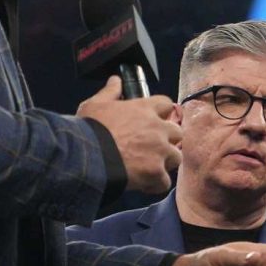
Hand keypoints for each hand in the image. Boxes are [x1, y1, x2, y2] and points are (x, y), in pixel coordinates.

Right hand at [79, 76, 181, 193]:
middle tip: (154, 147)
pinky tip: (143, 184)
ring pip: (176, 157)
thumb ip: (109, 92)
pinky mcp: (156, 173)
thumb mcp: (95, 105)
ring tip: (150, 167)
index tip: (156, 120)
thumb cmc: (90, 130)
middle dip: (168, 140)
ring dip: (165, 162)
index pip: (166, 104)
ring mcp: (159, 151)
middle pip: (178, 133)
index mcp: (144, 109)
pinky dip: (155, 184)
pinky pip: (164, 182)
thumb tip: (115, 80)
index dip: (162, 113)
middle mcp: (157, 128)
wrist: (88, 158)